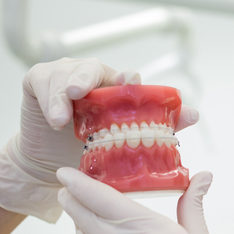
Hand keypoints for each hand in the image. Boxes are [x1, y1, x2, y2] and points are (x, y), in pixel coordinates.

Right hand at [0, 58, 198, 222]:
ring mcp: (63, 76)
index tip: (131, 80)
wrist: (53, 165)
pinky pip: (43, 82)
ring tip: (62, 119)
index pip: (124, 77)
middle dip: (87, 77)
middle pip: (93, 68)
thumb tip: (194, 114)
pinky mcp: (38, 81)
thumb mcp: (122, 142)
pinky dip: (49, 99)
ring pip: (66, 74)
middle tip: (81, 91)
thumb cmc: (89, 150)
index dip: (128, 78)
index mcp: (114, 88)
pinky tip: (53, 118)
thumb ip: (158, 126)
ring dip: (63, 94)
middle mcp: (91, 77)